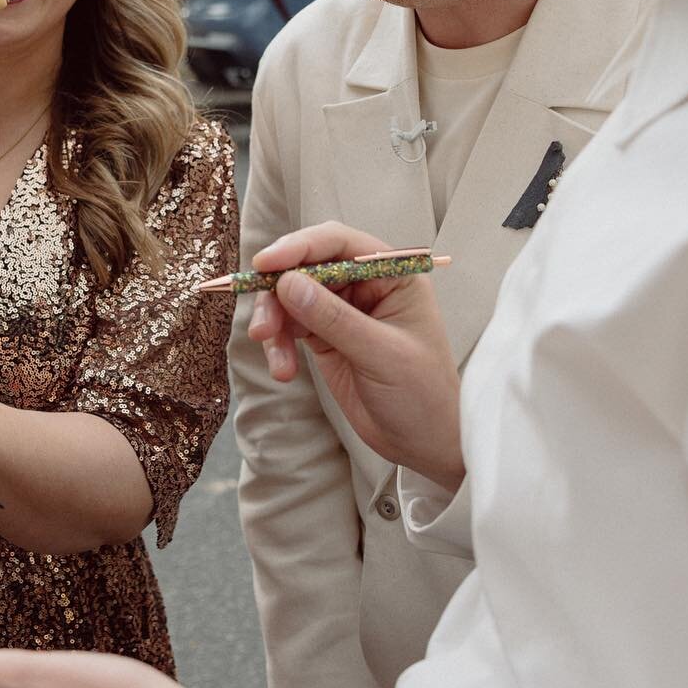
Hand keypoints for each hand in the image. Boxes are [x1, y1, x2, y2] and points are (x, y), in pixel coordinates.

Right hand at [246, 222, 464, 491]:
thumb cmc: (422, 394)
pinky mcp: (324, 336)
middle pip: (306, 267)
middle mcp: (364, 284)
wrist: (425, 443)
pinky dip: (279, 345)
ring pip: (290, 298)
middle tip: (262, 327)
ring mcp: (341, 310)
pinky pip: (289, 327)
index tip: (265, 264)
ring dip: (275, 323)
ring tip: (276, 359)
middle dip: (278, 293)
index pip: (339, 243)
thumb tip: (287, 283)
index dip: (299, 247)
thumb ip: (335, 318)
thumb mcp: (382, 354)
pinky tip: (283, 371)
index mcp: (391, 274)